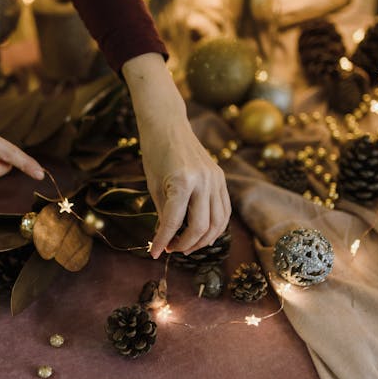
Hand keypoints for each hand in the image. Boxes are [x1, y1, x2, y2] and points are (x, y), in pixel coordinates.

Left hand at [122, 53, 230, 258]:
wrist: (168, 124)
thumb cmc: (154, 152)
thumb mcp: (153, 184)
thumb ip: (163, 212)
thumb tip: (167, 238)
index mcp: (181, 181)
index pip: (173, 221)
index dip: (163, 241)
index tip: (155, 253)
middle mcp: (203, 181)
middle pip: (200, 226)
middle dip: (185, 244)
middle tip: (171, 249)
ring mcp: (216, 179)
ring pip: (217, 223)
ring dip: (202, 240)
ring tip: (186, 246)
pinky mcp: (221, 178)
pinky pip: (224, 210)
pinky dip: (216, 226)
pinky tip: (202, 234)